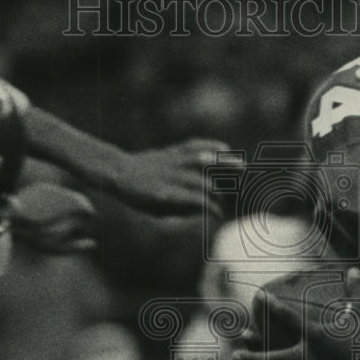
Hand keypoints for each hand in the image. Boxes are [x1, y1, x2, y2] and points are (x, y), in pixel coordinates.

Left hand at [100, 138, 231, 217]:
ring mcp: (171, 161)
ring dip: (222, 164)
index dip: (210, 206)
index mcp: (164, 194)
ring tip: (241, 166)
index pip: (194, 200)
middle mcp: (169, 176)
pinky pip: (193, 145)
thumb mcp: (154, 211)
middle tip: (232, 196)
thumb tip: (203, 210)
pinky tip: (224, 146)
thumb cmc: (138, 197)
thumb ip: (179, 211)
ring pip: (201, 161)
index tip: (219, 214)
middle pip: (201, 181)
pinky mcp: (172, 150)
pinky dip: (210, 145)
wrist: (119, 171)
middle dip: (219, 190)